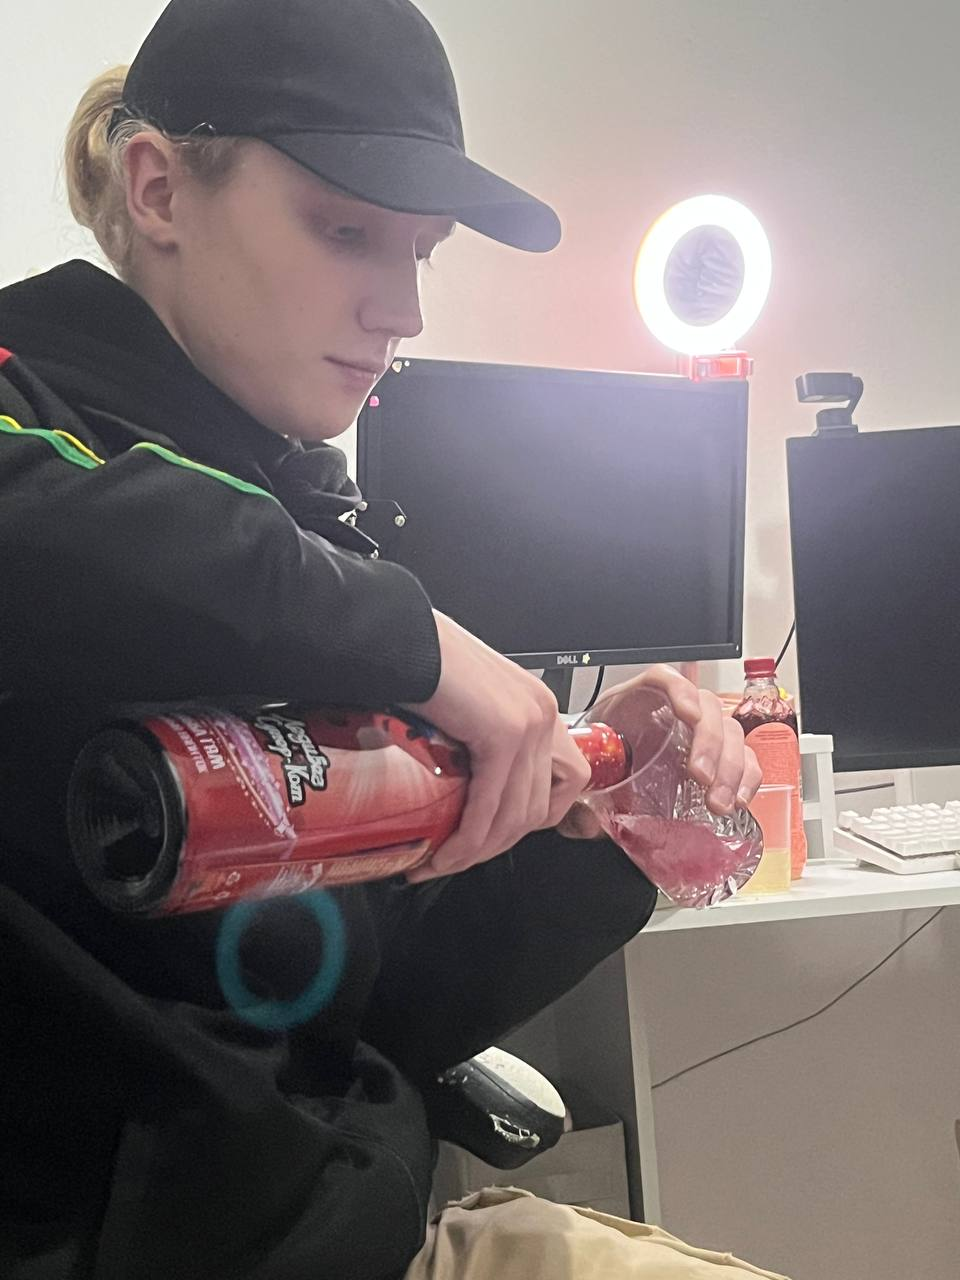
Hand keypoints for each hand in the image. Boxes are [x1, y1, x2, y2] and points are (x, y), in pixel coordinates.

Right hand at [403, 612, 591, 880]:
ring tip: (441, 863)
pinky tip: (445, 853)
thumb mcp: (471, 706)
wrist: (401, 640)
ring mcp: (529, 724)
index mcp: (539, 706)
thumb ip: (483, 740)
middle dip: (496, 844)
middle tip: (456, 859)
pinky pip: (490, 807)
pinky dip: (467, 839)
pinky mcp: (503, 735)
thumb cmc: (422, 665)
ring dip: (477, 851)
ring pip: (516, 816)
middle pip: (537, 807)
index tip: (497, 833)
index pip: (566, 781)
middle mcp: (544, 714)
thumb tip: (467, 786)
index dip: (534, 817)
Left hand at [556, 664, 761, 839]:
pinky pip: (744, 757)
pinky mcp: (716, 755)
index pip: (664, 679)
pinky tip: (739, 799)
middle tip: (700, 777)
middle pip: (706, 706)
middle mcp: (672, 709)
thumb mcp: (589, 768)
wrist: (607, 770)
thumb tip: (589, 823)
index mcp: (636, 701)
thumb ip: (583, 794)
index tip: (688, 715)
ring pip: (730, 731)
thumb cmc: (600, 760)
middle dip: (709, 743)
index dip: (681, 690)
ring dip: (730, 767)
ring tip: (717, 801)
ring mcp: (698, 730)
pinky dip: (747, 777)